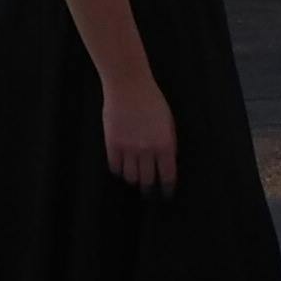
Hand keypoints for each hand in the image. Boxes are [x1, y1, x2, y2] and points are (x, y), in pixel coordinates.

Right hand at [99, 76, 177, 192]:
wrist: (129, 86)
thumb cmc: (152, 100)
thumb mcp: (168, 121)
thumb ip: (168, 142)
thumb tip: (167, 160)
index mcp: (165, 144)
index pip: (167, 175)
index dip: (167, 187)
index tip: (166, 194)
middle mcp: (147, 149)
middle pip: (147, 179)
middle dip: (149, 187)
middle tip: (149, 190)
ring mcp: (128, 148)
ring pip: (130, 176)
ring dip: (134, 178)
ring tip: (135, 178)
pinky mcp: (112, 144)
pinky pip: (115, 166)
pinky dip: (119, 170)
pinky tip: (122, 168)